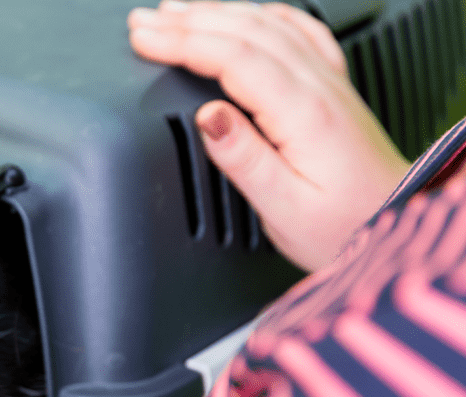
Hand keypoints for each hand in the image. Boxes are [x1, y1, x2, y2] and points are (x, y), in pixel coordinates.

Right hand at [129, 1, 409, 270]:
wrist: (400, 225)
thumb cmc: (345, 227)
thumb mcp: (285, 209)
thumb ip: (244, 159)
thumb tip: (208, 116)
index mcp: (303, 113)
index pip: (234, 57)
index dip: (183, 42)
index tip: (145, 38)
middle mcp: (319, 87)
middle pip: (247, 31)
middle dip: (188, 20)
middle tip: (143, 20)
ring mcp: (330, 83)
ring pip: (269, 25)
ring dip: (217, 12)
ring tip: (175, 10)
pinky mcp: (335, 89)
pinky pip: (300, 32)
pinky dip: (264, 15)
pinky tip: (248, 13)